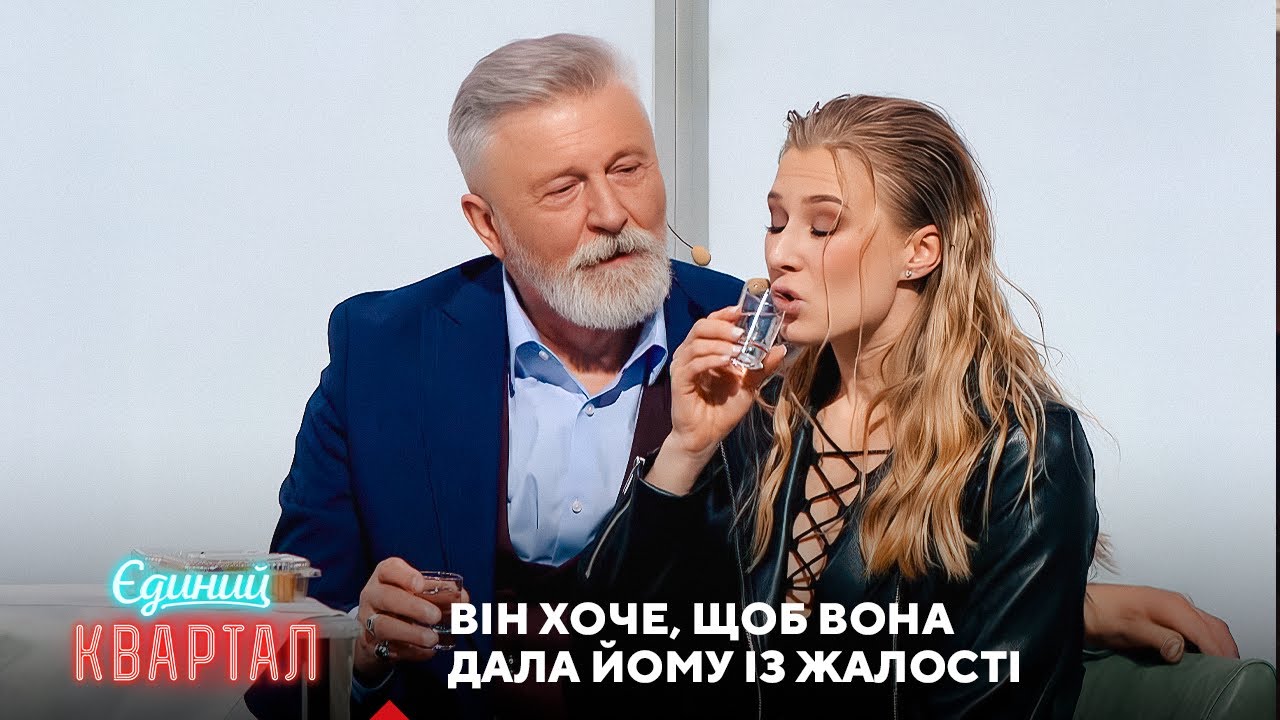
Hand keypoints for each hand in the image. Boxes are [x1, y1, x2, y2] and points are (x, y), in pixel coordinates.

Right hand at [353, 558, 469, 683]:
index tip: (420, 584)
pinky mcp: (371, 644)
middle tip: (435, 616)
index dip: (404, 576)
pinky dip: (411, 651)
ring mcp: (368, 621)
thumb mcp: (416, 591)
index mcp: (384, 577)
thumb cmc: (402, 602)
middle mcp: (372, 596)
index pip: (388, 569)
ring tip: (432, 639)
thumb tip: (462, 598)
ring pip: (383, 626)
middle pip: (386, 597)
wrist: (377, 631)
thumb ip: (439, 591)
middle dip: (412, 607)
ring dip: (410, 633)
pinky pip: (389, 649)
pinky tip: (428, 651)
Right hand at [650, 307, 784, 493]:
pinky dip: (711, 359)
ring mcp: (683, 366)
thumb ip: (761, 367)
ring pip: (696, 342)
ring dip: (719, 343)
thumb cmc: (724, 409)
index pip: (711, 323)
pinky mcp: (679, 381)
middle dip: (722, 326)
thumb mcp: (749, 385)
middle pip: (701, 326)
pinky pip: (693, 364)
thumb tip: (780, 349)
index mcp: (706, 349)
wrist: (708, 435)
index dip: (725, 314)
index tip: (742, 311)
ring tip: (737, 351)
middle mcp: (691, 354)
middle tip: (741, 333)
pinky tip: (726, 362)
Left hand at [1084, 583, 1238, 661]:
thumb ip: (1159, 638)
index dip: (1218, 653)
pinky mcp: (1168, 613)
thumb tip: (1181, 650)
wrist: (1086, 605)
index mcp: (1173, 606)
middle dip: (1226, 649)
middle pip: (1215, 627)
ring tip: (1221, 666)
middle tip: (1231, 671)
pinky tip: (1202, 654)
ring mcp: (1174, 606)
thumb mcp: (1131, 629)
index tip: (1226, 671)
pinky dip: (1206, 639)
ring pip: (1208, 625)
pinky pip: (1197, 625)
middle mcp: (1178, 603)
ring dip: (1218, 643)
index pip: (1206, 632)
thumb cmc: (1105, 614)